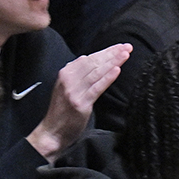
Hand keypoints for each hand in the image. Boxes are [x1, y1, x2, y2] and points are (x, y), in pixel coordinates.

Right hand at [28, 43, 131, 157]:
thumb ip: (78, 74)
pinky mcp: (80, 103)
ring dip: (113, 62)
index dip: (105, 52)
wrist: (52, 132)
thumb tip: (91, 59)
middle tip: (127, 47)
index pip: (89, 58)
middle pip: (94, 63)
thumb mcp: (67, 87)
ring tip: (125, 54)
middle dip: (112, 54)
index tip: (120, 46)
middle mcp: (68, 79)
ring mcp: (74, 91)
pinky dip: (107, 78)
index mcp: (65, 74)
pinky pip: (96, 88)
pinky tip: (117, 70)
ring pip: (96, 73)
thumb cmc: (62, 110)